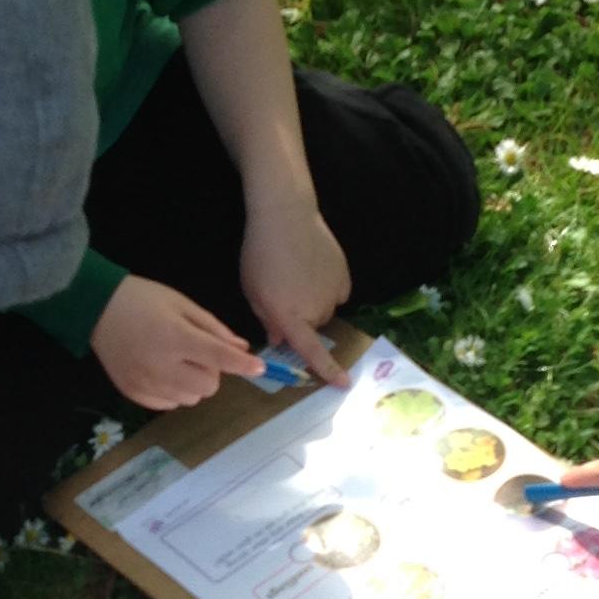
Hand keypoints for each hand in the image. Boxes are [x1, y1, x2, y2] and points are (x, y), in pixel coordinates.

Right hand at [91, 275, 262, 410]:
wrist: (96, 309)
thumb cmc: (143, 300)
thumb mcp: (181, 304)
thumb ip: (213, 329)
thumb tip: (241, 349)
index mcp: (175, 337)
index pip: (218, 358)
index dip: (242, 365)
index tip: (259, 368)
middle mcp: (161, 365)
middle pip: (208, 386)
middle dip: (211, 371)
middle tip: (196, 353)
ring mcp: (146, 383)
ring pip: (191, 399)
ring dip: (193, 383)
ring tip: (176, 361)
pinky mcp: (133, 394)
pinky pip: (170, 405)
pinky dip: (173, 392)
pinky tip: (161, 372)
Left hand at [238, 193, 351, 386]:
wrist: (285, 215)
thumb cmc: (260, 254)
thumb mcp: (253, 291)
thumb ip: (268, 319)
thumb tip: (280, 340)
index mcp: (290, 317)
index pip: (311, 352)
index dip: (327, 370)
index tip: (344, 384)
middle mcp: (316, 309)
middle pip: (312, 326)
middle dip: (300, 317)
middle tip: (282, 290)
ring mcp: (333, 292)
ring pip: (324, 308)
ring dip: (312, 300)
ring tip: (295, 273)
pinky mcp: (344, 275)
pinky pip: (337, 292)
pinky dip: (327, 285)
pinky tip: (313, 266)